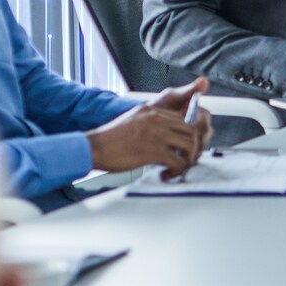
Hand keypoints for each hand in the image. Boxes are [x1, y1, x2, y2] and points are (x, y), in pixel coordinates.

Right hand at [87, 79, 212, 175]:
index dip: (185, 135)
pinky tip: (166, 174)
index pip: (180, 119)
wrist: (93, 147)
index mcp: (150, 111)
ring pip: (189, 144)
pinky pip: (178, 161)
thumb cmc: (108, 140)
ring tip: (177, 168)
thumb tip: (162, 139)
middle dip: (192, 147)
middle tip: (184, 159)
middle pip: (190, 130)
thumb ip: (148, 125)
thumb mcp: (131, 122)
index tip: (181, 148)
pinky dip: (177, 171)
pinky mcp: (153, 151)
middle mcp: (156, 119)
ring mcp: (156, 134)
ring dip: (187, 159)